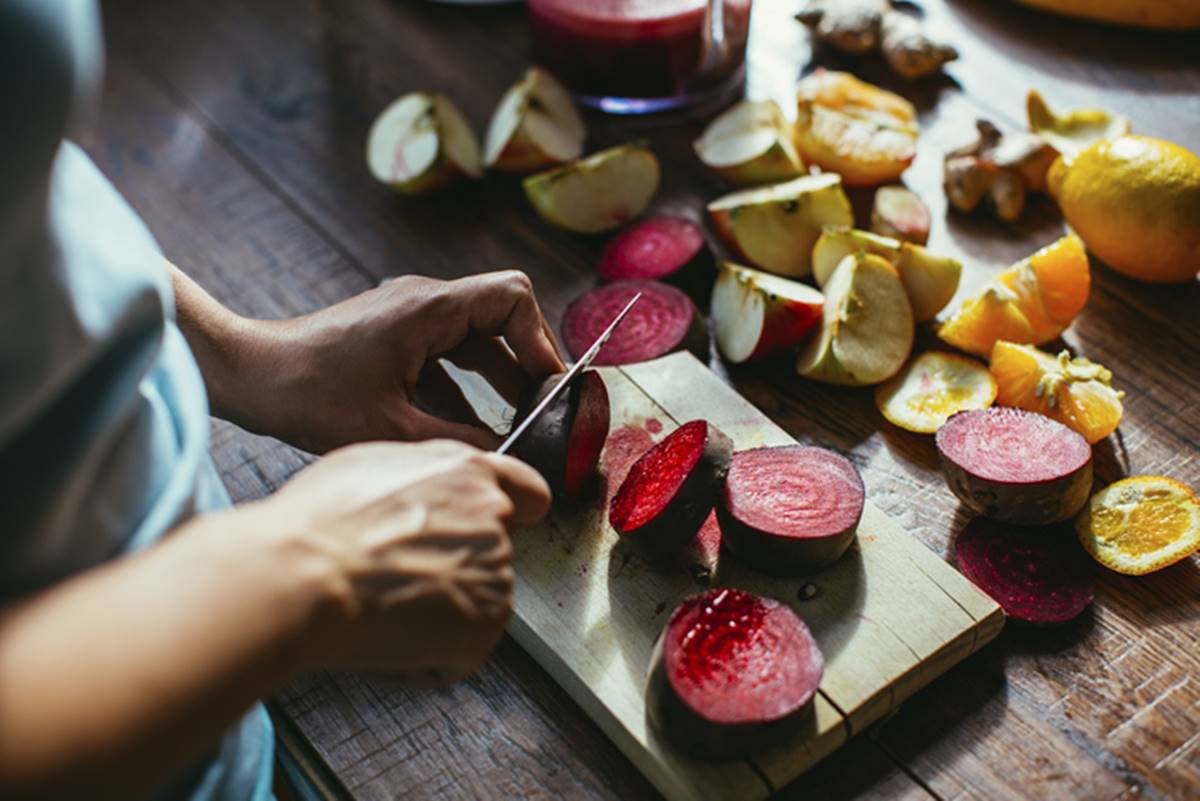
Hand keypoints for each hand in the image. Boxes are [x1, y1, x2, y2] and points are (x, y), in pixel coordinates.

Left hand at [185, 269, 564, 453]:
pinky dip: (468, 386)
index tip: (548, 385)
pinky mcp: (394, 337)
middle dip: (527, 361)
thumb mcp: (391, 428)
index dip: (540, 339)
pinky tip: (474, 428)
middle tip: (544, 407)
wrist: (249, 376)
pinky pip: (448, 355)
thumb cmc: (309, 394)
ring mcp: (408, 317)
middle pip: (502, 316)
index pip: (513, 297)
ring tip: (520, 421)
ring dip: (500, 377)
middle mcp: (424, 302)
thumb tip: (506, 457)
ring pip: (476, 339)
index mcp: (429, 308)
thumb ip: (458, 440)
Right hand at [256, 439, 549, 683]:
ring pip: (470, 604)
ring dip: (436, 616)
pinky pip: (456, 654)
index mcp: (468, 472)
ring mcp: (495, 572)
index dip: (518, 512)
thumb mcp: (373, 465)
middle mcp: (492, 518)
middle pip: (489, 554)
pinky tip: (386, 637)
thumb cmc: (320, 523)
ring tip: (381, 606)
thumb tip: (427, 495)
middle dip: (450, 570)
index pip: (527, 492)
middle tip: (394, 578)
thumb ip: (424, 477)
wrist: (304, 576)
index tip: (515, 524)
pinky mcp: (485, 625)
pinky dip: (425, 660)